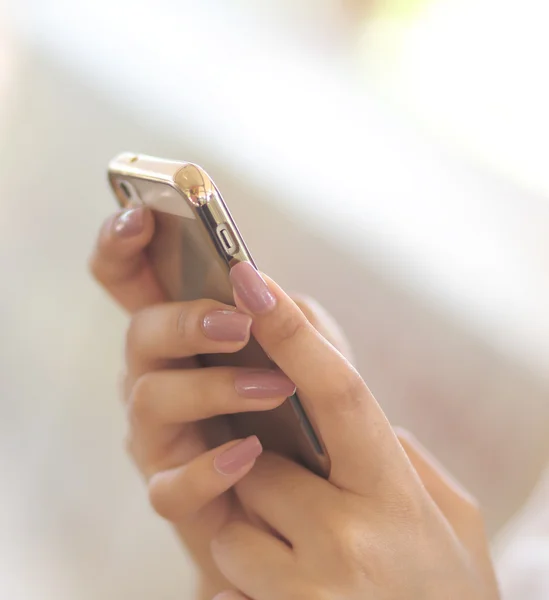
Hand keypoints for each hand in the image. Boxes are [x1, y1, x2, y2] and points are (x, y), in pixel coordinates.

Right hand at [89, 206, 352, 596]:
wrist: (315, 495)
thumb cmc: (301, 412)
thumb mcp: (308, 353)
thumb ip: (287, 315)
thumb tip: (254, 280)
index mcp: (181, 334)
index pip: (128, 280)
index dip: (120, 245)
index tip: (137, 216)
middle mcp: (157, 376)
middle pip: (139, 334)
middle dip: (185, 322)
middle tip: (237, 322)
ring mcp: (159, 436)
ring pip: (151, 400)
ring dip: (214, 387)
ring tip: (275, 388)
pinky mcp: (174, 493)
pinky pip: (169, 486)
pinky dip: (210, 467)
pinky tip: (251, 453)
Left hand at [195, 263, 497, 599]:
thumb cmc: (448, 594)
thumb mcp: (447, 518)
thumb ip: (400, 459)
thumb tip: (359, 416)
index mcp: (396, 494)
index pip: (339, 391)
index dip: (294, 329)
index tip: (254, 279)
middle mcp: (351, 540)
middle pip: (257, 467)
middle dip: (260, 468)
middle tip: (292, 487)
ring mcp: (310, 593)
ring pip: (232, 528)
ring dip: (251, 531)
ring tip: (300, 556)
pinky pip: (226, 584)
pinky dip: (247, 582)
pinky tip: (294, 594)